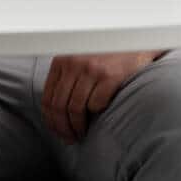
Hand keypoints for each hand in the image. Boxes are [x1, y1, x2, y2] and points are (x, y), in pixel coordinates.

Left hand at [40, 51, 160, 143]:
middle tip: (69, 138)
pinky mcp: (110, 76)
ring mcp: (91, 70)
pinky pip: (96, 104)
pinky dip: (96, 114)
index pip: (47, 97)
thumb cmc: (104, 55)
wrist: (133, 42)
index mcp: (61, 61)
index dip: (50, 119)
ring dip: (77, 127)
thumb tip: (54, 112)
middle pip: (59, 105)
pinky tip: (99, 115)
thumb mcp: (77, 59)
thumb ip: (65, 78)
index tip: (56, 131)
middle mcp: (73, 64)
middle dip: (62, 127)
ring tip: (81, 133)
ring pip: (75, 109)